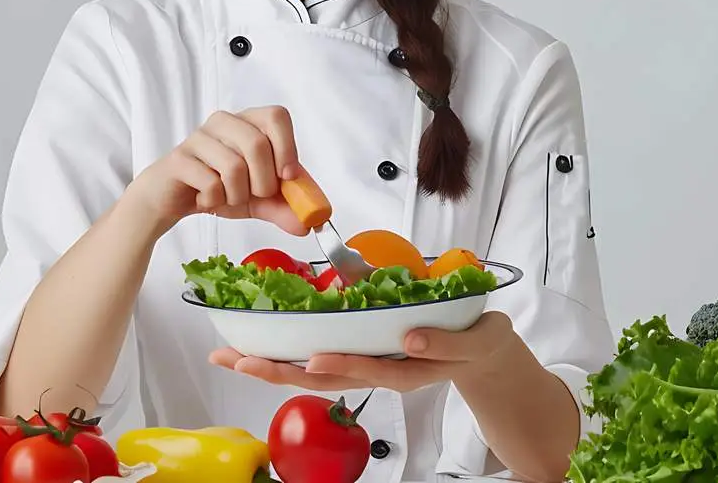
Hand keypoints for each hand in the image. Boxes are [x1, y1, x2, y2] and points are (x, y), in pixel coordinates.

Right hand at [124, 106, 310, 237]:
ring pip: (234, 166)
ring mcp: (199, 137)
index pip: (276, 115)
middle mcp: (224, 122)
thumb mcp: (258, 200)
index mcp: (248, 122)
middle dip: (263, 182)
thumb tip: (310, 222)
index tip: (287, 176)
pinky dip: (215, 200)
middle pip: (257, 143)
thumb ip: (285, 207)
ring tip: (227, 198)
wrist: (172, 199)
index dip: (287, 146)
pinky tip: (207, 199)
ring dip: (237, 195)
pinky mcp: (180, 158)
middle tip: (255, 195)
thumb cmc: (218, 188)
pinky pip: (210, 182)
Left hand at [209, 311, 518, 392]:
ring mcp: (368, 366)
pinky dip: (289, 355)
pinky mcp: (362, 357)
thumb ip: (445, 344)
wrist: (484, 354)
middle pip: (324, 378)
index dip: (340, 364)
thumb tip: (410, 338)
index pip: (367, 369)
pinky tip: (261, 348)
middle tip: (241, 359)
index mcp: (407, 369)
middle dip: (279, 370)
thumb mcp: (476, 342)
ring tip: (233, 355)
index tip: (314, 358)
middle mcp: (380, 371)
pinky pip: (321, 360)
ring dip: (272, 365)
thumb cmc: (478, 343)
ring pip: (315, 373)